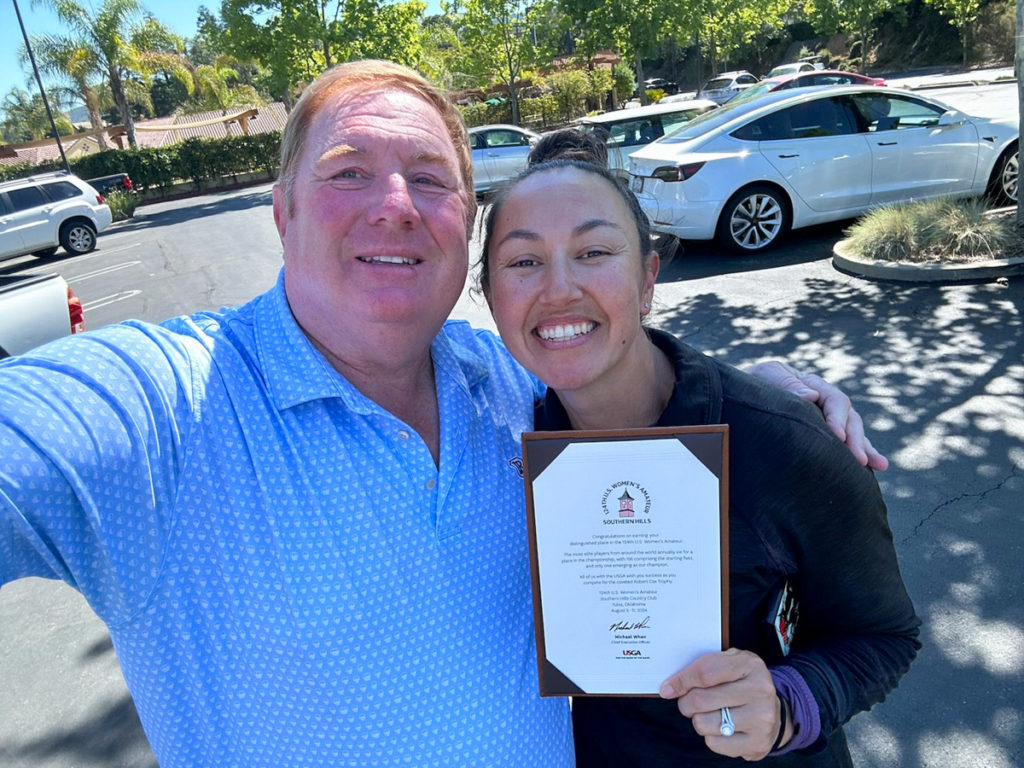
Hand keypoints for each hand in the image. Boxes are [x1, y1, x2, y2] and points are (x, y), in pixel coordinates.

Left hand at [659, 648, 786, 760]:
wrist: (774, 711)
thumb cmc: (742, 683)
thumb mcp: (730, 663)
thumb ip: (704, 667)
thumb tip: (670, 686)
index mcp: (750, 665)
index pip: (705, 672)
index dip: (681, 680)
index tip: (668, 688)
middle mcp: (760, 690)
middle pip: (701, 699)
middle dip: (686, 702)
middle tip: (688, 702)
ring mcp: (761, 718)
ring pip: (704, 723)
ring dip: (698, 719)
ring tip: (708, 714)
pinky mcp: (758, 742)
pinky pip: (714, 743)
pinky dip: (710, 736)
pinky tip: (720, 728)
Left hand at [745, 361, 888, 470]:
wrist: (740, 395)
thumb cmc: (753, 384)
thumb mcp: (766, 377)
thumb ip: (786, 384)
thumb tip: (810, 396)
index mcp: (812, 384)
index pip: (834, 399)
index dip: (837, 418)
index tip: (837, 436)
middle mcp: (824, 400)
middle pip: (849, 417)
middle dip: (855, 439)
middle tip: (859, 459)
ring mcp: (824, 417)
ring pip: (852, 431)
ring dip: (865, 448)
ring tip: (880, 465)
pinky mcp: (821, 433)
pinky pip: (843, 443)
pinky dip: (858, 453)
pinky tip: (874, 467)